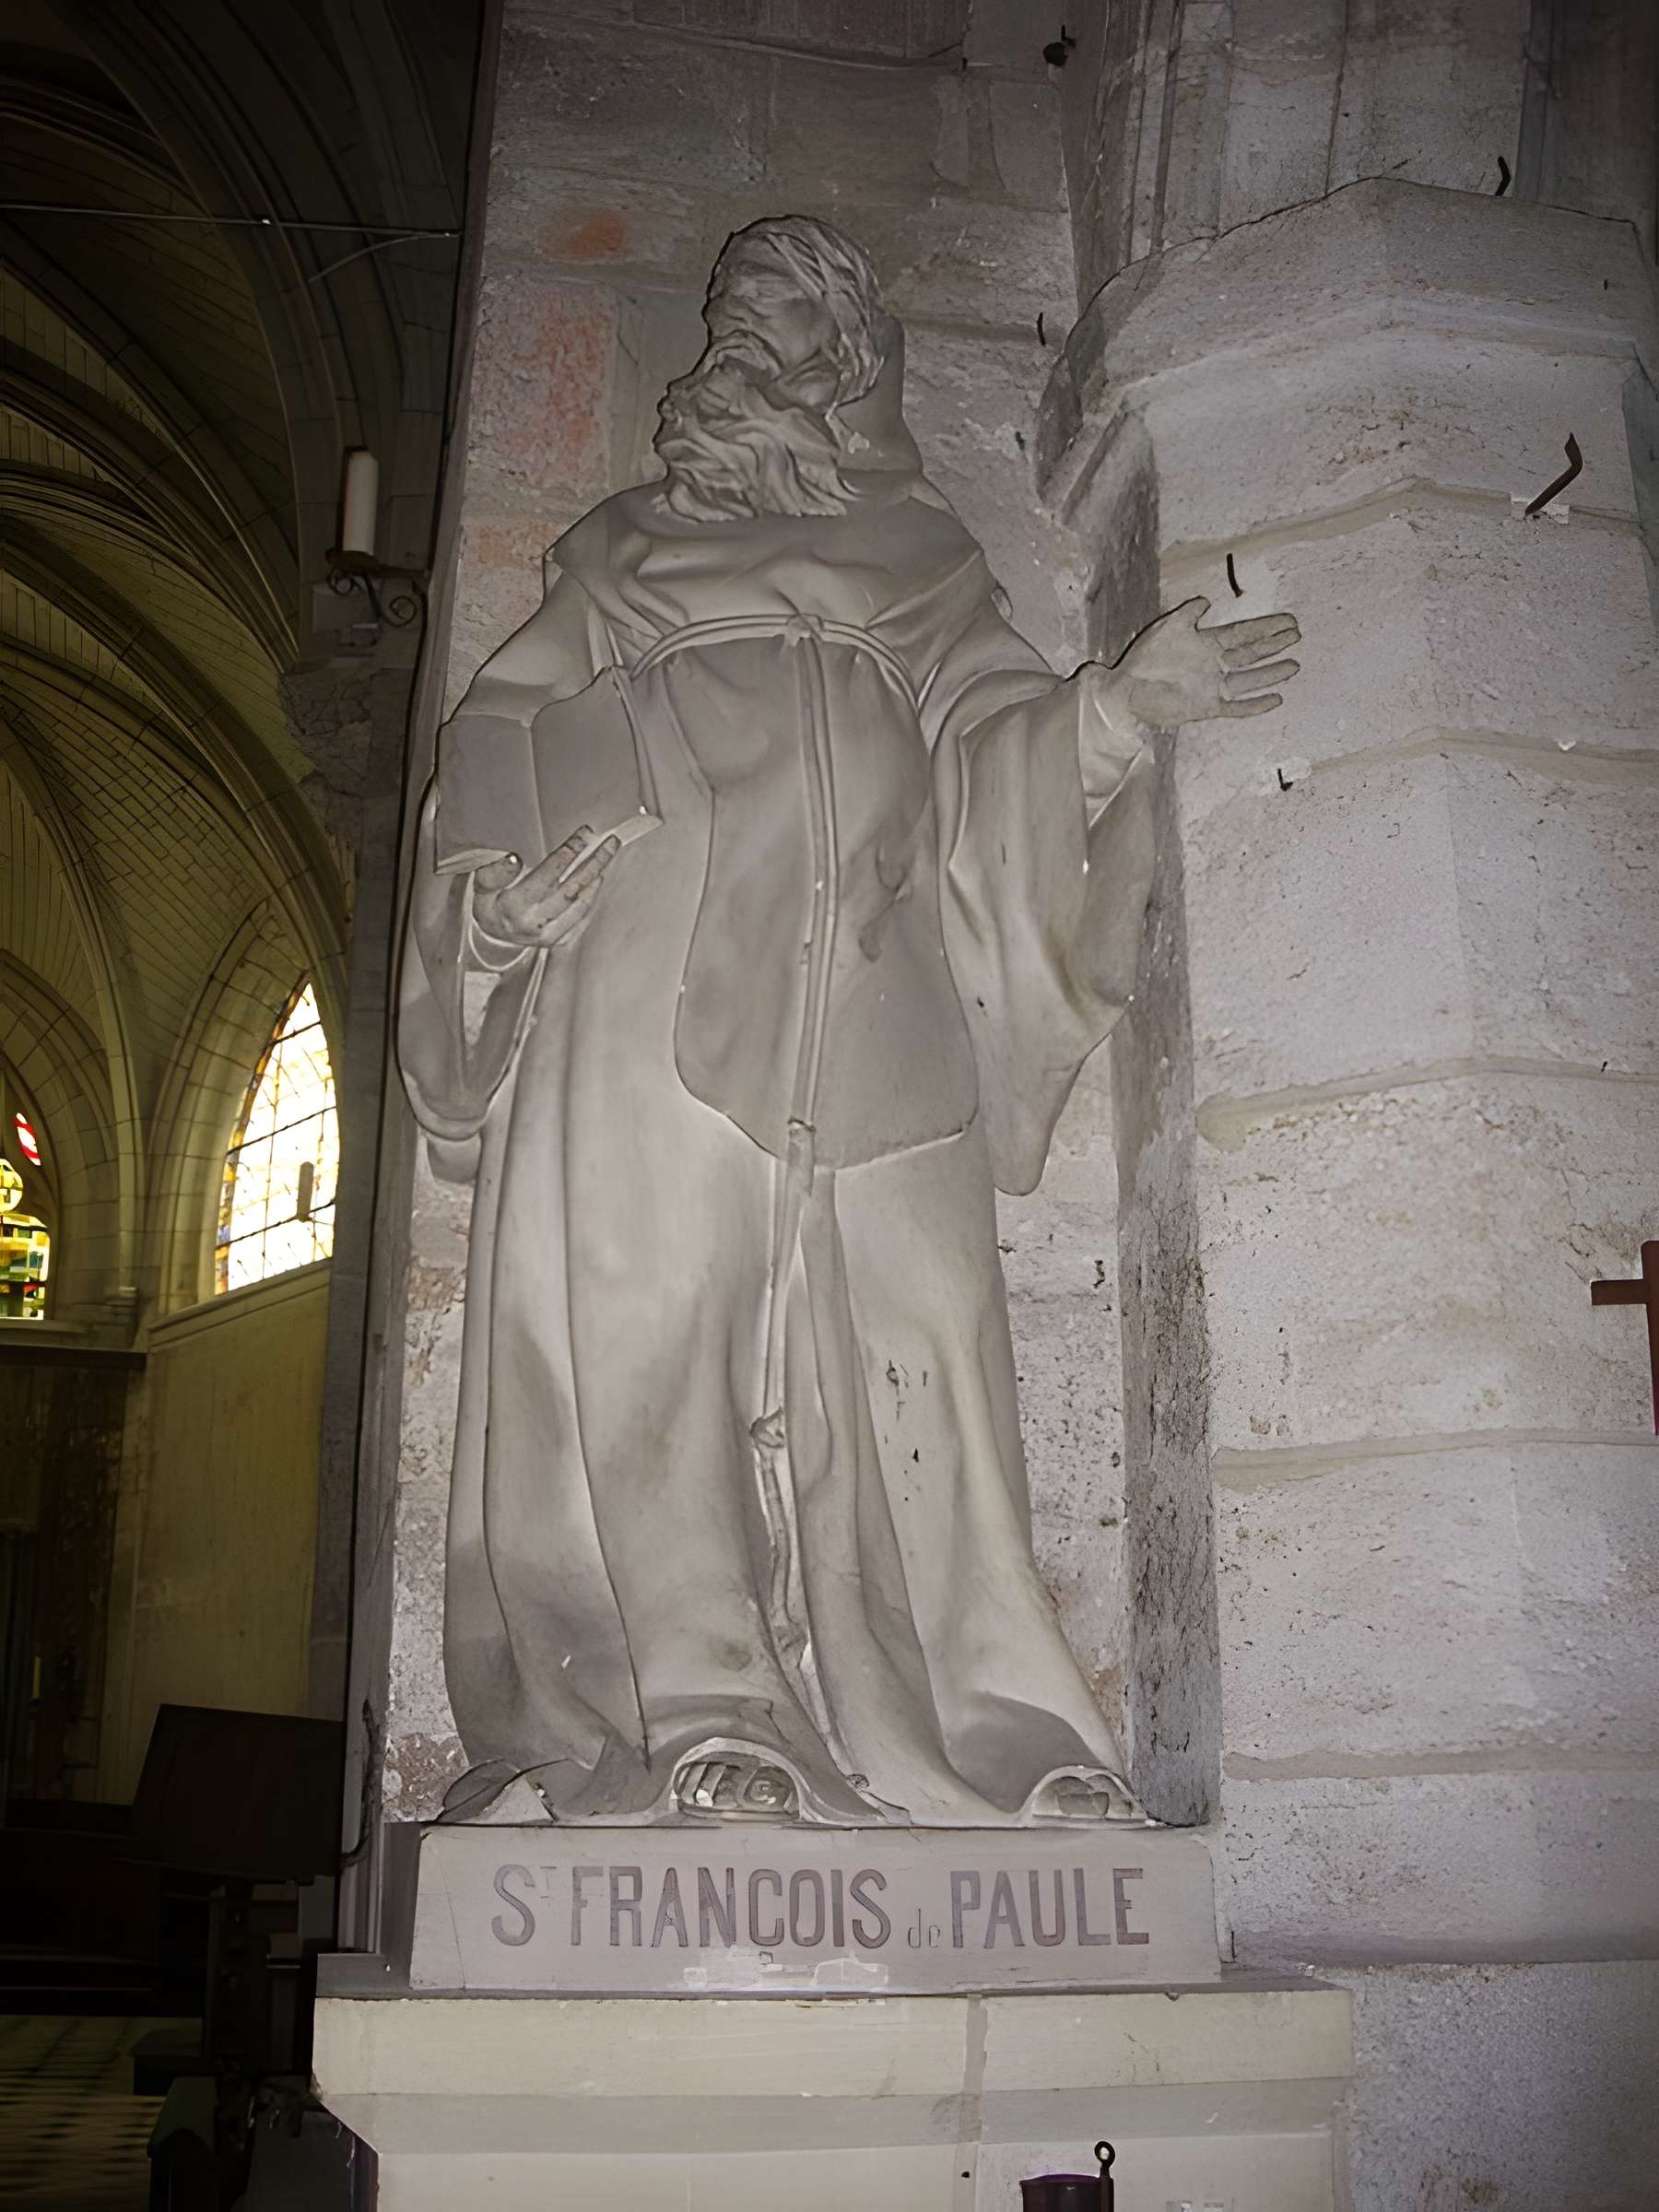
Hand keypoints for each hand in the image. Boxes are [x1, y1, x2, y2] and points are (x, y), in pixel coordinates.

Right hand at [472, 830, 619, 947]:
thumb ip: (494, 873)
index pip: (550, 872)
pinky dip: (591, 897)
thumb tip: (512, 859)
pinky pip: (582, 918)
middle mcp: (535, 923)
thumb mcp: (482, 888)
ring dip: (596, 877)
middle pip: (572, 887)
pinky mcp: (559, 941)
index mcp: (515, 907)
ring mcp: (549, 935)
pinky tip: (596, 880)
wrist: (493, 938)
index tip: (586, 833)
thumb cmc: (490, 905)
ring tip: (606, 856)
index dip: (571, 850)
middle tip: (610, 842)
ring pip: (581, 903)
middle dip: (594, 861)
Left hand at [1097, 597, 1300, 729]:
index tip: (1288, 621)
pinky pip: (1237, 707)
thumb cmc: (1144, 660)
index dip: (1266, 627)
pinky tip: (1275, 699)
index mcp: (1207, 644)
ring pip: (1250, 679)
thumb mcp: (1168, 627)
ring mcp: (1212, 687)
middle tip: (1297, 635)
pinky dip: (1256, 705)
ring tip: (1294, 666)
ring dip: (1272, 673)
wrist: (1127, 691)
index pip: (1243, 633)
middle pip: (1251, 653)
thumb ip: (1189, 613)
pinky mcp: (1207, 707)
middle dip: (1274, 644)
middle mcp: (1214, 665)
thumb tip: (1207, 600)